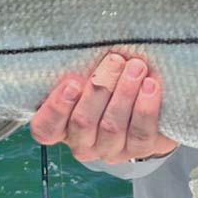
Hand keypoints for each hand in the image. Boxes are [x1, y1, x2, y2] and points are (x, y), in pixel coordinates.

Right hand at [30, 53, 176, 163]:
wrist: (152, 105)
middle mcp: (83, 142)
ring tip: (136, 67)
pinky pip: (140, 133)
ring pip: (112, 127)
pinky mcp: (139, 150)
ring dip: (124, 93)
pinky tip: (150, 85)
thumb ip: (83, 67)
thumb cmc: (112, 81)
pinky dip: (145, 107)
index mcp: (62, 125)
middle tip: (115, 60)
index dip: (56, 108)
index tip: (72, 82)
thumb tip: (89, 47)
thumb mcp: (92, 73)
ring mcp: (110, 150)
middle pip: (82, 122)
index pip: (45, 128)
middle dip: (100, 88)